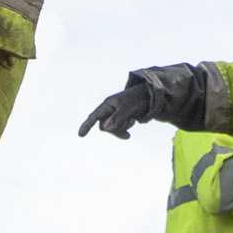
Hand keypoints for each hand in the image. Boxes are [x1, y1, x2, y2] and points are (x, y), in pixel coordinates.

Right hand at [77, 62, 204, 137]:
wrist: (152, 96)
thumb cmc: (140, 99)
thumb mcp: (130, 107)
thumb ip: (118, 117)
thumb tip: (107, 128)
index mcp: (109, 104)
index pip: (95, 116)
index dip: (87, 125)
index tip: (80, 135)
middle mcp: (110, 109)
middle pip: (104, 126)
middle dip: (115, 128)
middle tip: (130, 122)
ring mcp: (115, 114)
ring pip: (111, 129)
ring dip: (121, 129)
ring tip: (133, 121)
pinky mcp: (121, 118)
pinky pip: (117, 130)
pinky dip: (124, 131)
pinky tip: (131, 130)